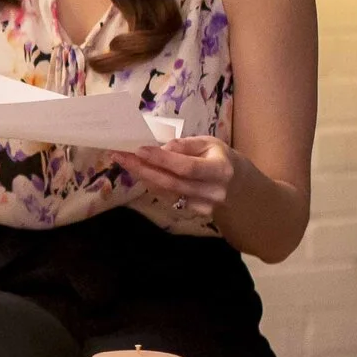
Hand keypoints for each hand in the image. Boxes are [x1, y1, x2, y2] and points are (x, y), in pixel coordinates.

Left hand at [111, 136, 240, 213]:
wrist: (237, 186)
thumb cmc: (220, 158)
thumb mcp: (209, 143)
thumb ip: (186, 145)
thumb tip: (163, 147)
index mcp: (221, 170)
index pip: (187, 167)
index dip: (162, 160)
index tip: (139, 149)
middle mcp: (213, 192)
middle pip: (172, 182)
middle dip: (142, 168)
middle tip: (119, 155)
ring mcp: (204, 206)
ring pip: (166, 192)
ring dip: (142, 176)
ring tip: (123, 160)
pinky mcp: (194, 213)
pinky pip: (167, 197)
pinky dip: (151, 184)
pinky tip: (140, 172)